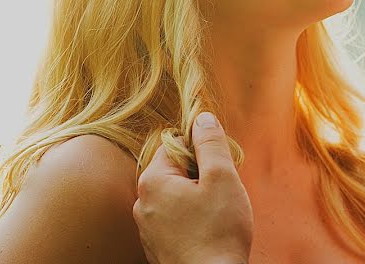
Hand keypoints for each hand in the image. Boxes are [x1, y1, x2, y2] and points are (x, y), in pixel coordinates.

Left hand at [133, 112, 253, 263]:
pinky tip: (208, 231)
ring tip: (216, 215)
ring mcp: (147, 227)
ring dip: (197, 198)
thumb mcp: (222, 178)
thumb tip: (202, 117)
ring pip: (175, 196)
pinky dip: (191, 220)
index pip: (174, 144)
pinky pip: (174, 219)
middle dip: (200, 175)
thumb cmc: (218, 231)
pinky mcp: (156, 246)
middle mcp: (142, 203)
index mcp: (153, 181)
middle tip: (221, 192)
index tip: (218, 167)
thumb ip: (211, 143)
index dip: (201, 150)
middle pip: (174, 170)